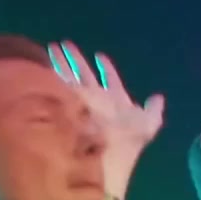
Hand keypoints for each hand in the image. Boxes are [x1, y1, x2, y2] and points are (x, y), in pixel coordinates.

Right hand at [48, 40, 164, 199]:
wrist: (105, 155)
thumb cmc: (128, 142)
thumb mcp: (148, 124)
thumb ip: (154, 111)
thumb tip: (159, 97)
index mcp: (115, 100)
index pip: (110, 79)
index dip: (106, 68)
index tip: (100, 55)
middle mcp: (96, 99)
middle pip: (84, 74)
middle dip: (75, 59)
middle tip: (64, 44)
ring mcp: (80, 101)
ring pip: (68, 76)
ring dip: (60, 61)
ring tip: (51, 47)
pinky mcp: (65, 104)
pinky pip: (57, 85)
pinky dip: (49, 73)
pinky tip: (41, 63)